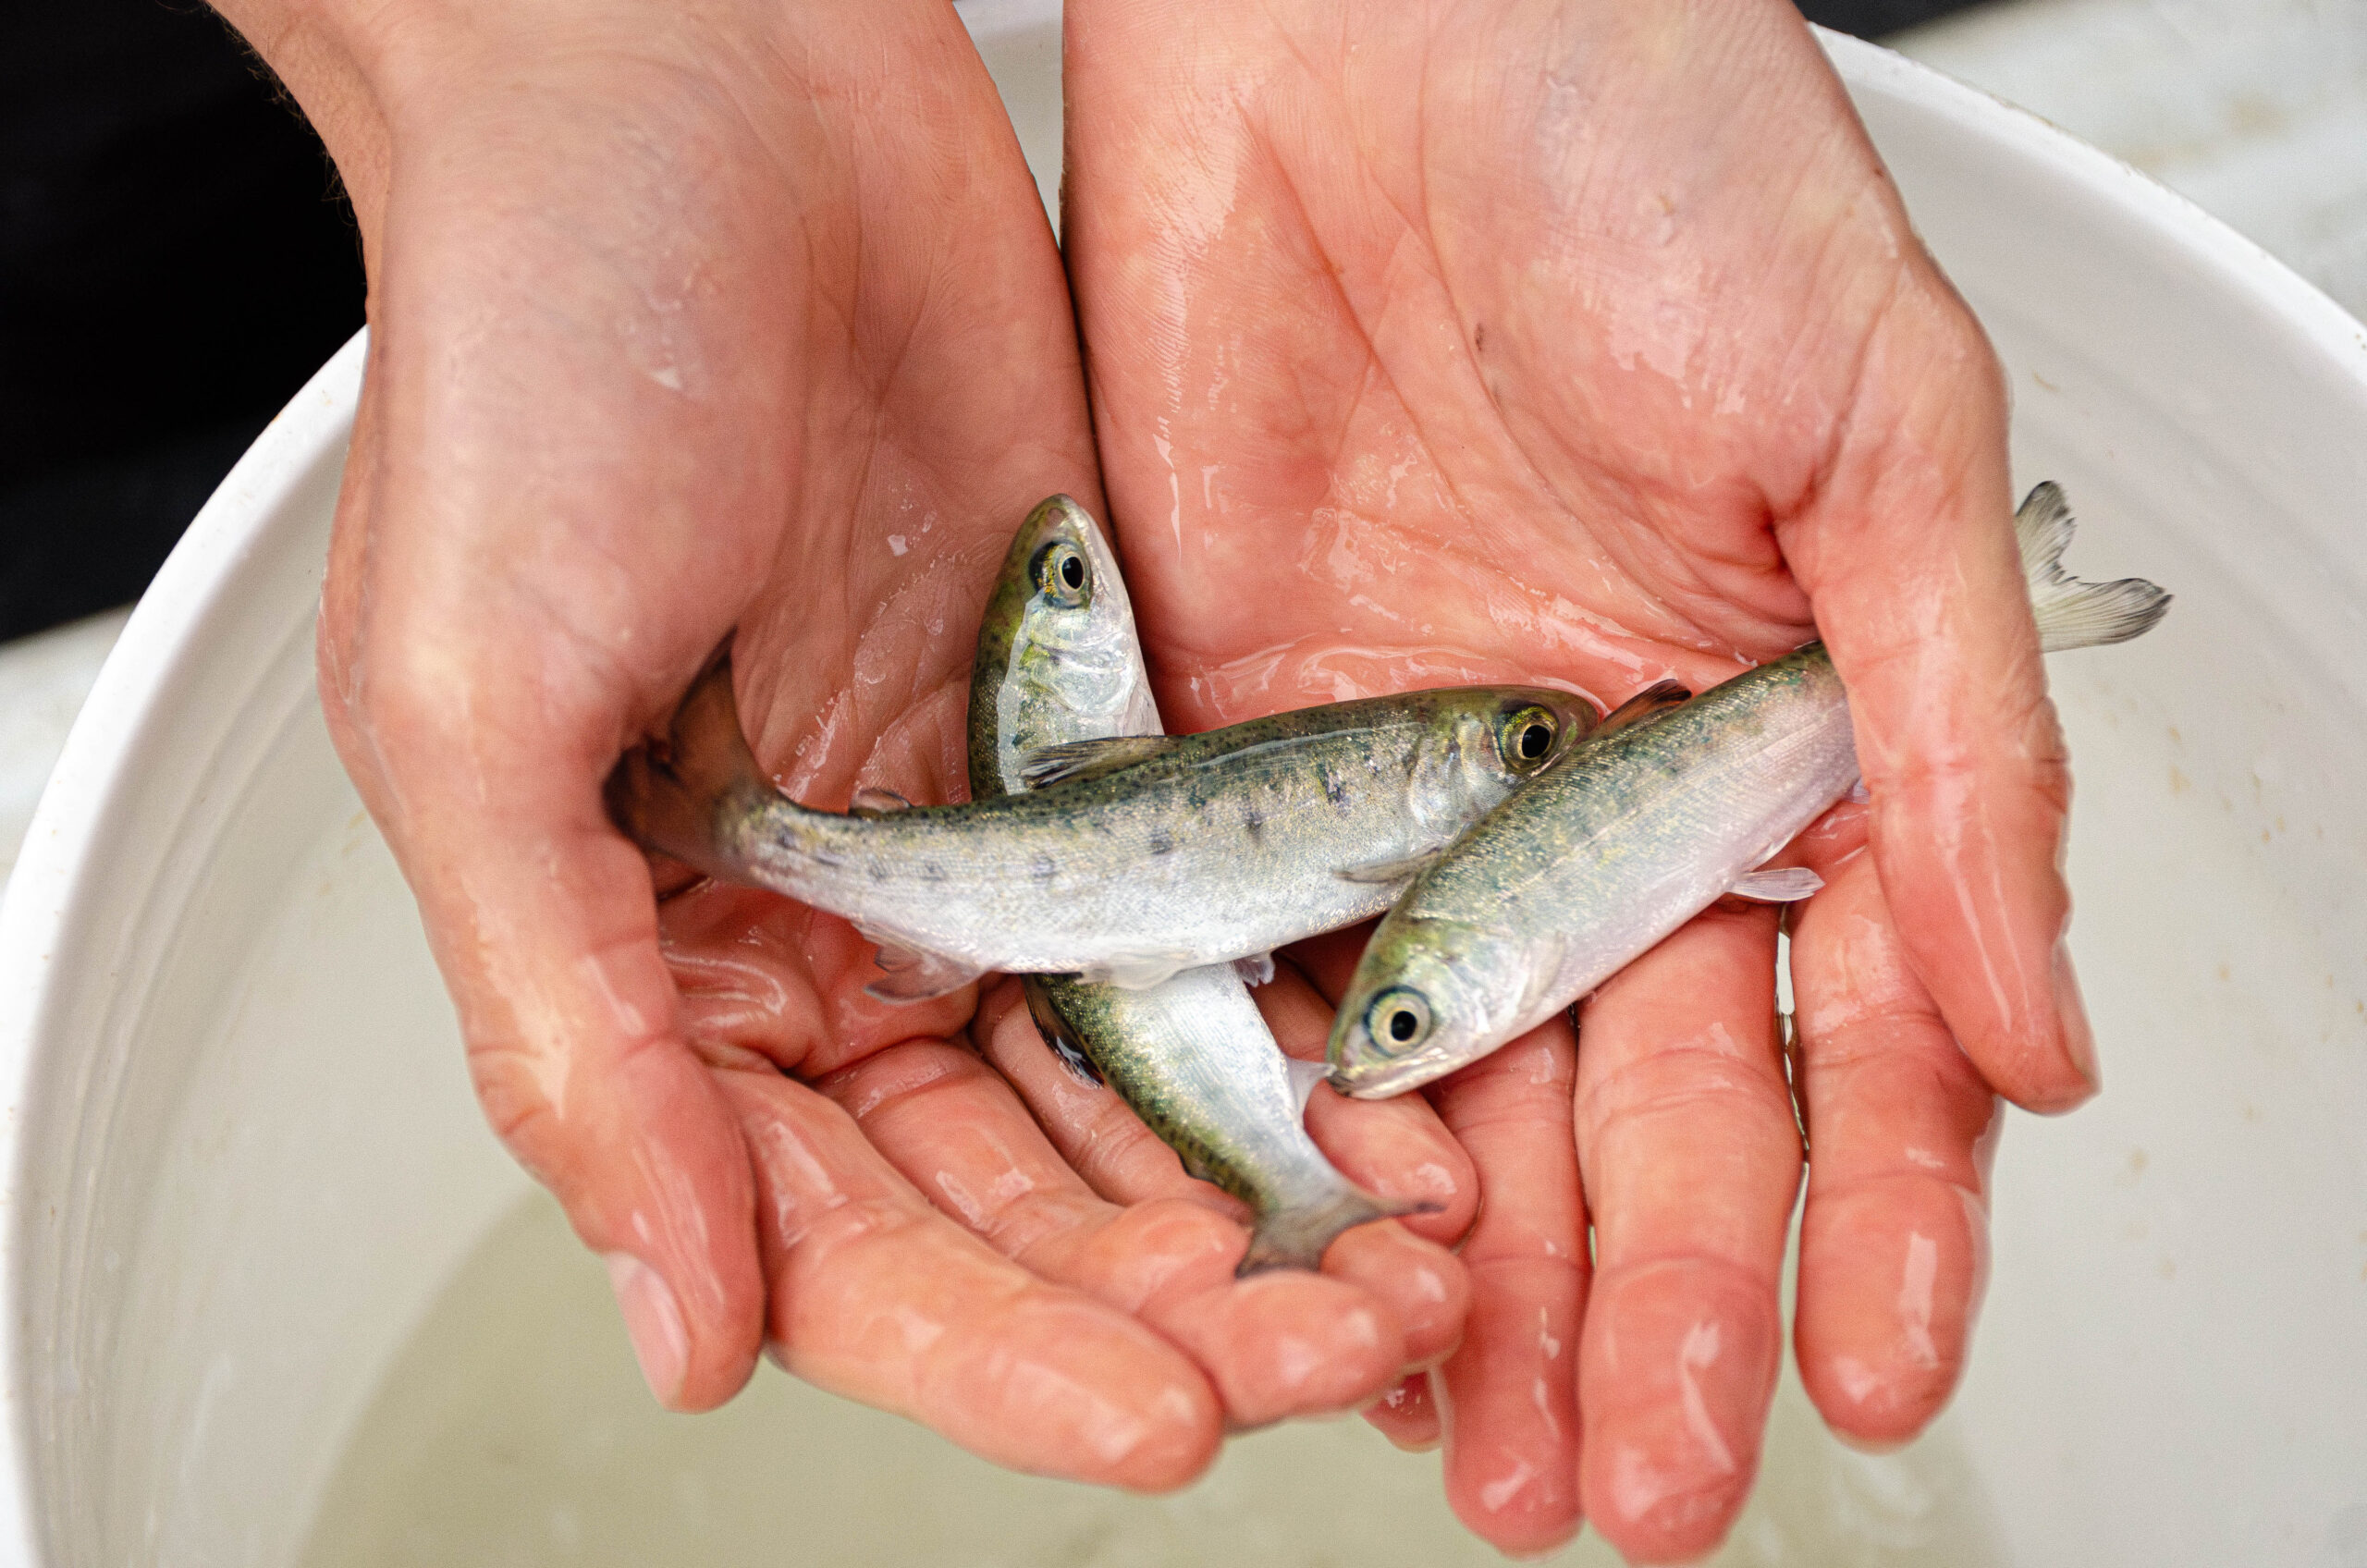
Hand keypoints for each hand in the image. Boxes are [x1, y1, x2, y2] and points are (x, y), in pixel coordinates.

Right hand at [221, 0, 1468, 1485]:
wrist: (702, 83)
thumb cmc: (530, 348)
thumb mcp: (478, 712)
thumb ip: (573, 1033)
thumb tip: (682, 1318)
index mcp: (669, 969)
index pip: (843, 1243)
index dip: (1003, 1349)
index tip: (1162, 1415)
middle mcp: (844, 935)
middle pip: (1029, 1199)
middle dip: (1183, 1298)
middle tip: (1341, 1349)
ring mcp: (990, 842)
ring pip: (1150, 1088)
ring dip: (1279, 1194)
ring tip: (1421, 1266)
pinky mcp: (1113, 729)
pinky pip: (1228, 912)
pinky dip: (1317, 1012)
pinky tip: (1420, 1083)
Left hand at [1066, 0, 2054, 1555]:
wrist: (1374, 12)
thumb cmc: (1657, 142)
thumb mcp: (1876, 430)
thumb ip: (1951, 738)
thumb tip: (2034, 1026)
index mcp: (1770, 735)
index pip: (1838, 1041)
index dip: (1861, 1222)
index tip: (1859, 1370)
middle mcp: (1579, 793)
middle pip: (1628, 1112)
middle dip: (1642, 1307)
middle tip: (1631, 1476)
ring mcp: (1398, 792)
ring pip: (1447, 1094)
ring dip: (1464, 1282)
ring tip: (1478, 1450)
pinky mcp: (1224, 752)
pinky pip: (1251, 974)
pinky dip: (1280, 1128)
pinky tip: (1303, 1257)